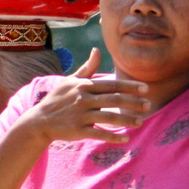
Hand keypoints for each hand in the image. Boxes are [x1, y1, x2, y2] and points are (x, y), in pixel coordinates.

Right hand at [21, 47, 150, 144]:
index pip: (111, 85)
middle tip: (149, 105)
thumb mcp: (71, 80)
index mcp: (84, 85)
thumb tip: (97, 50)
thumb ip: (87, 68)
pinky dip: (113, 136)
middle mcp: (83, 99)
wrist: (40, 120)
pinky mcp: (78, 130)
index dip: (130, 86)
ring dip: (126, 120)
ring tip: (141, 122)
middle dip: (133, 103)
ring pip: (108, 118)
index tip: (146, 89)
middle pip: (114, 100)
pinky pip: (99, 134)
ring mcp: (81, 115)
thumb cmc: (58, 98)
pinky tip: (126, 138)